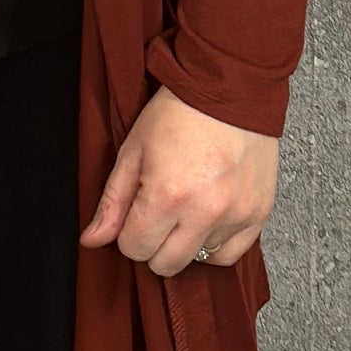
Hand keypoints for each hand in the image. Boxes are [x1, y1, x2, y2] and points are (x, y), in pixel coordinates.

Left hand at [78, 84, 279, 276]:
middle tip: (158, 209)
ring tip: (186, 206)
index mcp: (167, 196)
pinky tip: (207, 219)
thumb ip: (112, 201)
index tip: (136, 209)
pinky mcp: (258, 214)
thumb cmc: (179, 111)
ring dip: (186, 241)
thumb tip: (92, 240)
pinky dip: (215, 244)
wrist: (230, 86)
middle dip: (154, 242)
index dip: (129, 230)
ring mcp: (236, 215)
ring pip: (198, 261)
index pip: (134, 248)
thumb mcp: (133, 150)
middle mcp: (205, 212)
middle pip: (165, 263)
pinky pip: (231, 255)